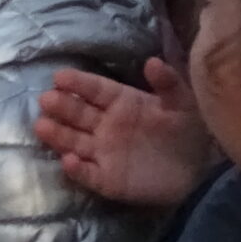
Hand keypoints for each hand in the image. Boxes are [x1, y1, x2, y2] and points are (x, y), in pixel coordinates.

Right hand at [34, 59, 214, 207]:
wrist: (200, 171)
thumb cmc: (188, 130)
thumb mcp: (182, 102)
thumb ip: (167, 82)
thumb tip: (151, 61)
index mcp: (123, 102)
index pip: (95, 90)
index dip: (78, 83)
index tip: (59, 77)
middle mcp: (108, 126)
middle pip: (79, 114)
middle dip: (62, 106)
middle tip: (45, 99)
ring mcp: (106, 153)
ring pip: (75, 142)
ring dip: (58, 135)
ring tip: (41, 126)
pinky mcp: (109, 180)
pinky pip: (88, 174)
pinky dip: (77, 169)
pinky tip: (67, 160)